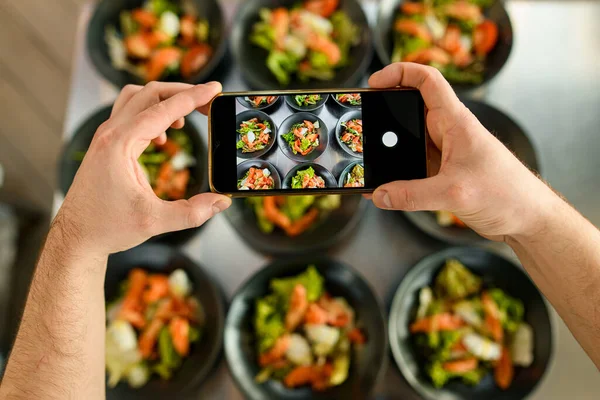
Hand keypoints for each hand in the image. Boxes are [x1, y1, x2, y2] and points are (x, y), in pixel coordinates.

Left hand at [55, 81, 230, 255]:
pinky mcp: (106, 144)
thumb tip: (221, 202)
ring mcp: (106, 137)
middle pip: (149, 93)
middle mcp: (111, 134)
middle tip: (207, 102)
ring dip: (163, 100)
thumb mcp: (155, 222)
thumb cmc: (107, 227)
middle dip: (182, 93)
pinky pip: (130, 114)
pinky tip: (162, 136)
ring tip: (184, 119)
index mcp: (120, 144)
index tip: (215, 89)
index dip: (193, 97)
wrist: (77, 236)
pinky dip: (151, 114)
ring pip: (136, 98)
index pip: (163, 109)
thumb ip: (192, 212)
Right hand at [368, 63, 552, 240]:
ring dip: (389, 149)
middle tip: (362, 121)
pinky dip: (396, 176)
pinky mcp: (443, 174)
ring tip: (366, 158)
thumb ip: (412, 195)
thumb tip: (380, 195)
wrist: (529, 219)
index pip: (427, 81)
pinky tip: (382, 189)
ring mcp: (445, 154)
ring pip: (408, 142)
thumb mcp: (455, 193)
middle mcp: (449, 133)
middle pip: (410, 110)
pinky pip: (412, 169)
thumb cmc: (508, 194)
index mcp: (456, 122)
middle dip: (385, 113)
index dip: (399, 73)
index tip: (375, 83)